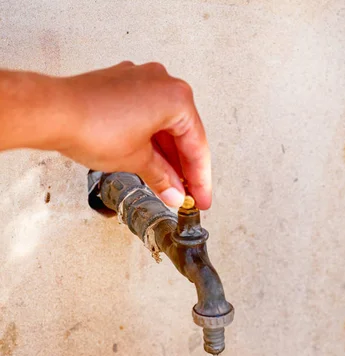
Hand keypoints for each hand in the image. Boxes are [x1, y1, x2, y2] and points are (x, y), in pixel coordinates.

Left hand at [42, 62, 210, 208]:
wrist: (55, 113)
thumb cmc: (93, 127)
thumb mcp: (137, 161)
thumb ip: (163, 178)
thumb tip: (174, 192)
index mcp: (175, 97)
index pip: (197, 146)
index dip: (200, 179)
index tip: (201, 199)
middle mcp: (161, 82)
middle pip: (183, 133)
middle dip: (184, 168)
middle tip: (188, 195)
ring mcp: (140, 81)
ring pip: (163, 125)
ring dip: (167, 157)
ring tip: (169, 186)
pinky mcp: (121, 87)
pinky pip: (146, 116)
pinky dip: (151, 141)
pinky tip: (151, 163)